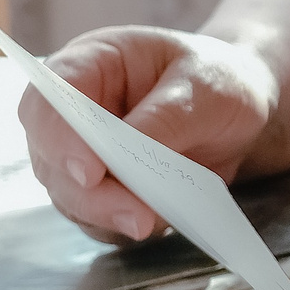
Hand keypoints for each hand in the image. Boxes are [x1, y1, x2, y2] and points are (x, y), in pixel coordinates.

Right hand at [20, 26, 278, 241]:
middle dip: (89, 193)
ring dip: (106, 214)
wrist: (239, 110)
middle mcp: (74, 111)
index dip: (59, 135)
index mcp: (90, 63)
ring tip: (150, 223)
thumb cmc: (216, 80)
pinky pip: (96, 217)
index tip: (90, 171)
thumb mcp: (205, 86)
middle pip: (51, 157)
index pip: (50, 97)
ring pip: (69, 195)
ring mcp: (83, 153)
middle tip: (135, 215)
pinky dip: (121, 226)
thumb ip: (166, 116)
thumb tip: (129, 156)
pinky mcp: (100, 190)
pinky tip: (155, 223)